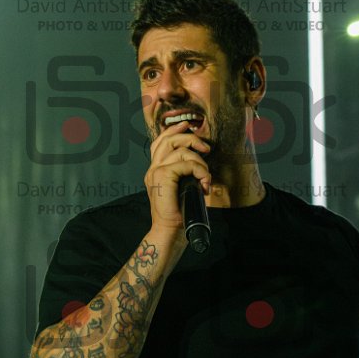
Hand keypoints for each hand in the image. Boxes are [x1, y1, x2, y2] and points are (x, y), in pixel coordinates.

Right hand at [143, 120, 210, 257]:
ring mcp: (155, 172)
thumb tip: (199, 162)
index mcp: (155, 171)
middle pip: (167, 140)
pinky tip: (203, 182)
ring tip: (205, 175)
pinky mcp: (162, 176)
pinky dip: (199, 170)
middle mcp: (153, 169)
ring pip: (179, 150)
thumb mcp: (183, 189)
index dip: (173, 131)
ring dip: (199, 161)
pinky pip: (185, 163)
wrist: (169, 231)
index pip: (160, 142)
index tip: (187, 126)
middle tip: (205, 147)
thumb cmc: (179, 215)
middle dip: (189, 138)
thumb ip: (185, 175)